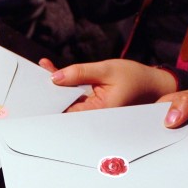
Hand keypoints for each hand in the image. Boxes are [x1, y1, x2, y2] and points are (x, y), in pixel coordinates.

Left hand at [40, 58, 177, 111]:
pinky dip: (63, 85)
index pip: (66, 111)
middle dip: (49, 92)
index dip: (49, 101)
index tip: (34, 91)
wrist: (153, 85)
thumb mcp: (107, 70)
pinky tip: (52, 71)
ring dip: (55, 86)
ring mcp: (92, 113)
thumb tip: (55, 77)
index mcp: (99, 113)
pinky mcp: (92, 106)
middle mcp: (93, 117)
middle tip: (33, 77)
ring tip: (42, 70)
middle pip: (63, 107)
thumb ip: (80, 73)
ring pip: (67, 100)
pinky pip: (73, 96)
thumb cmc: (135, 78)